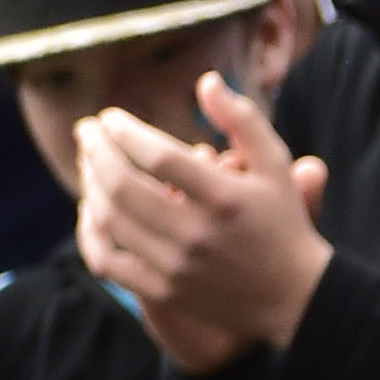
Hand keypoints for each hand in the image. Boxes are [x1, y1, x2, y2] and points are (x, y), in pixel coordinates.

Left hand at [72, 80, 334, 371]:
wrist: (294, 299)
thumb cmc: (283, 223)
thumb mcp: (275, 165)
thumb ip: (242, 119)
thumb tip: (206, 81)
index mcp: (225, 197)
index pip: (157, 156)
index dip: (124, 131)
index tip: (110, 118)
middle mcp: (197, 234)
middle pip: (124, 185)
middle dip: (95, 150)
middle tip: (86, 130)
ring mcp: (176, 267)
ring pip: (110, 219)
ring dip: (90, 183)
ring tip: (87, 161)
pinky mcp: (164, 292)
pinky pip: (107, 262)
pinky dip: (89, 233)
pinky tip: (89, 209)